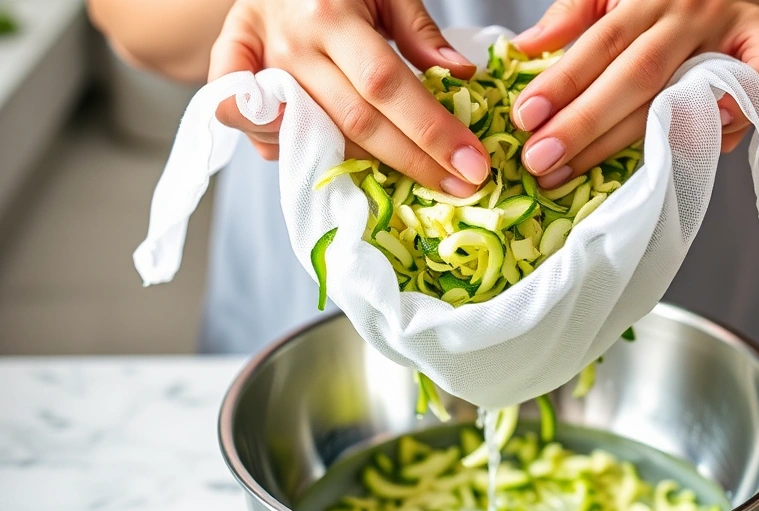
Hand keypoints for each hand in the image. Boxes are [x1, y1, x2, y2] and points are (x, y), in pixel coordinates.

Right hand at [209, 0, 491, 196]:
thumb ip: (419, 31)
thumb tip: (460, 75)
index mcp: (331, 13)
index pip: (387, 85)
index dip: (431, 130)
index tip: (471, 164)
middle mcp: (291, 44)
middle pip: (356, 121)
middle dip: (414, 162)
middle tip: (459, 188)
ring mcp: (258, 67)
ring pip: (316, 136)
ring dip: (367, 168)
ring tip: (417, 185)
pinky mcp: (228, 78)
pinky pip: (252, 131)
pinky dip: (283, 151)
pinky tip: (325, 162)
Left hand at [511, 0, 758, 187]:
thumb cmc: (658, 2)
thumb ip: (572, 16)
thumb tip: (523, 48)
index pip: (601, 41)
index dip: (563, 81)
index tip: (526, 118)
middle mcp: (690, 11)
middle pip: (636, 75)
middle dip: (584, 123)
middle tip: (540, 161)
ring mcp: (728, 32)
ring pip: (680, 95)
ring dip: (628, 142)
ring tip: (575, 172)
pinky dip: (736, 113)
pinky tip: (697, 145)